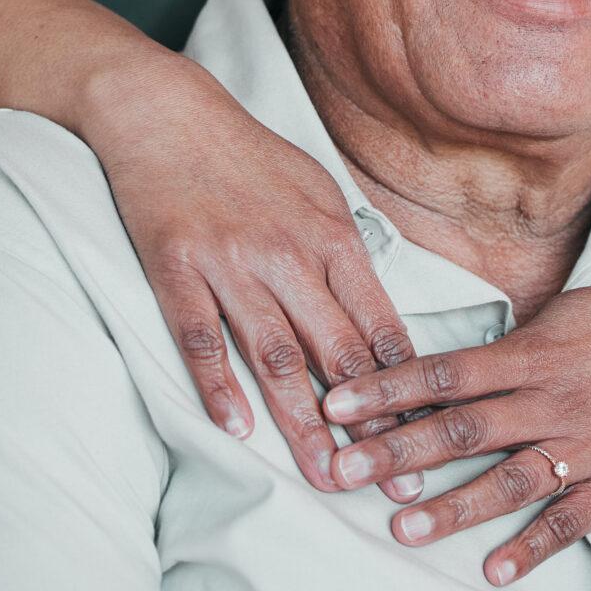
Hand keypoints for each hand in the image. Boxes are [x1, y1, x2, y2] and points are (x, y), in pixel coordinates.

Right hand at [83, 51, 425, 499]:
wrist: (163, 110)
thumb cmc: (245, 154)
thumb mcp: (316, 188)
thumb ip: (347, 250)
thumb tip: (379, 310)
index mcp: (331, 234)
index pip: (378, 324)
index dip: (405, 385)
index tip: (427, 434)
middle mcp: (287, 252)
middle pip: (336, 351)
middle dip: (369, 422)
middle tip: (390, 479)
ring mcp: (229, 262)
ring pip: (275, 355)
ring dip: (303, 423)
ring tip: (325, 475)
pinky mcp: (176, 267)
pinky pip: (201, 336)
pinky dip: (218, 385)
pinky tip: (236, 429)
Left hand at [319, 258, 590, 584]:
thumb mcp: (557, 313)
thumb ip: (505, 346)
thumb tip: (445, 370)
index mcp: (530, 353)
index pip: (444, 374)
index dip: (387, 390)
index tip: (337, 406)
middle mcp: (551, 399)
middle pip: (462, 429)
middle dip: (397, 451)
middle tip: (342, 471)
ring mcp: (586, 443)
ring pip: (508, 479)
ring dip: (452, 506)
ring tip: (402, 527)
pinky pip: (569, 519)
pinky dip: (533, 547)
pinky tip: (496, 570)